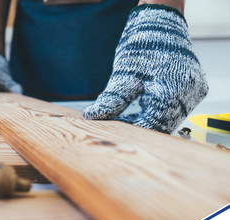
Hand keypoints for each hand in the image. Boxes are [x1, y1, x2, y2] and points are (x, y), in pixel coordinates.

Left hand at [82, 4, 207, 133]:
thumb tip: (93, 116)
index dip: (131, 129)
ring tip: (127, 113)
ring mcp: (194, 91)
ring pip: (169, 117)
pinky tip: (141, 104)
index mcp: (173, 92)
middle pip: (162, 123)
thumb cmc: (142, 45)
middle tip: (117, 122)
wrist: (159, 22)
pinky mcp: (193, 88)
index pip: (152, 125)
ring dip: (149, 118)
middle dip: (139, 125)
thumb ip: (111, 100)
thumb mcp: (122, 75)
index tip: (113, 127)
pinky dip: (158, 109)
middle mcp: (189, 94)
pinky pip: (176, 107)